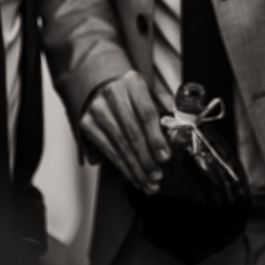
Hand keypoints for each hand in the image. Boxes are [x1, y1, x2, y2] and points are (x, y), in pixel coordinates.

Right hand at [79, 71, 168, 193]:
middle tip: (157, 175)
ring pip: (120, 146)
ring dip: (136, 168)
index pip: (146, 114)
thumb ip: (165, 108)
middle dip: (146, 159)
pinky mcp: (87, 125)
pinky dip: (123, 167)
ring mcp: (97, 110)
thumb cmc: (131, 93)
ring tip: (149, 182)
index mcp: (132, 83)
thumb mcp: (150, 91)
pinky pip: (108, 151)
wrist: (101, 85)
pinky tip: (134, 176)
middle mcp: (112, 95)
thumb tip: (177, 130)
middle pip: (132, 133)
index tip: (164, 156)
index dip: (156, 138)